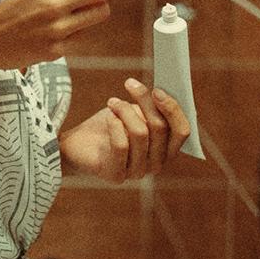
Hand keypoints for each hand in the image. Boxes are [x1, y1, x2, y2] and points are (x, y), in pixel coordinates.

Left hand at [59, 78, 190, 182]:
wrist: (77, 145)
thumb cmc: (109, 126)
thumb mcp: (133, 113)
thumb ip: (150, 108)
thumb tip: (160, 92)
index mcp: (166, 149)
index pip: (181, 131)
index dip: (172, 109)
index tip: (156, 89)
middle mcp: (156, 164)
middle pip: (160, 127)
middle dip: (144, 100)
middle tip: (129, 83)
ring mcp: (138, 172)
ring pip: (140, 133)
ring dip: (124, 110)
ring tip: (112, 102)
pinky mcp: (117, 175)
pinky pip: (121, 145)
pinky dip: (114, 124)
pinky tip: (108, 116)